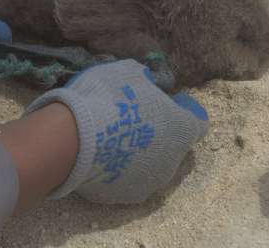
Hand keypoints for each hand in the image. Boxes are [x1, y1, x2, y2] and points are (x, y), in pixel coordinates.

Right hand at [24, 60, 208, 203]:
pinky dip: (118, 170)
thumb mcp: (127, 71)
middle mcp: (172, 161)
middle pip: (172, 146)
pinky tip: (100, 158)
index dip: (181, 110)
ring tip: (113, 139)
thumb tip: (147, 79)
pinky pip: (126, 179)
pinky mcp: (125, 196)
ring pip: (150, 166)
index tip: (165, 103)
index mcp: (181, 129)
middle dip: (158, 134)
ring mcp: (150, 183)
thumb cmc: (107, 99)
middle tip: (132, 119)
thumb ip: (144, 76)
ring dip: (139, 154)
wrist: (72, 139)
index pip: (196, 121)